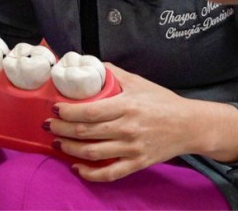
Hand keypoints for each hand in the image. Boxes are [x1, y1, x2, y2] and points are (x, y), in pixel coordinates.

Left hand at [47, 63, 237, 181]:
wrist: (189, 125)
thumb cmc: (163, 101)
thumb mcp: (139, 82)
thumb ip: (114, 73)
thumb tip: (91, 63)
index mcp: (127, 106)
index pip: (90, 111)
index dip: (68, 112)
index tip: (55, 108)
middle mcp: (127, 128)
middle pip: (86, 132)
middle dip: (62, 130)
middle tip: (48, 126)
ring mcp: (132, 148)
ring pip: (93, 153)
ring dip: (70, 149)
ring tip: (57, 143)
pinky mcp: (137, 163)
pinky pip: (110, 173)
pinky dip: (91, 173)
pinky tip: (77, 168)